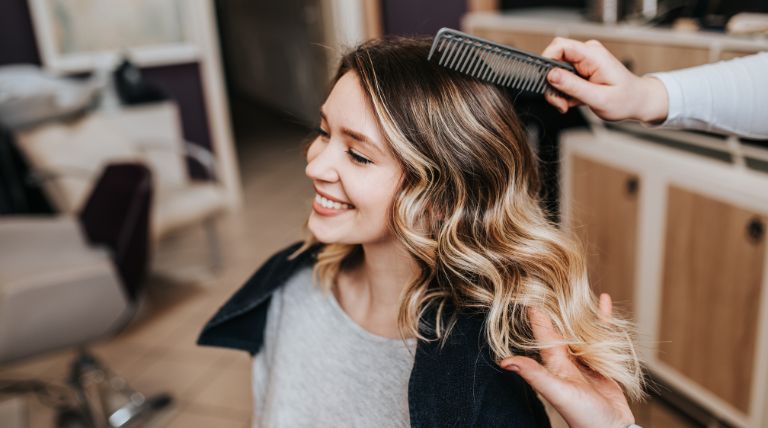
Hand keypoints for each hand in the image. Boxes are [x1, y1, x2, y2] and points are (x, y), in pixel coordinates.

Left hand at [499, 294, 634, 427]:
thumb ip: (533, 374)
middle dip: (554, 304)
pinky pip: (601, 333)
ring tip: (573, 286)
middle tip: (549, 278)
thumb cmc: (583, 415)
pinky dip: (602, 317)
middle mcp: (566, 357)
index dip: (535, 310)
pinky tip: (603, 301)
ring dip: (577, 309)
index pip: (542, 329)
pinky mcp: (602, 361)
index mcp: (553, 361)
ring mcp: (584, 359)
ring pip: (579, 327)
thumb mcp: (556, 391)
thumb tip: (503, 361)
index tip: (527, 287)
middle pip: (559, 324)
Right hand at [541, 37, 667, 123]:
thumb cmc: (625, 100)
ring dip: (557, 91)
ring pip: (556, 72)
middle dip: (551, 83)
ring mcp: (584, 61)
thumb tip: (551, 75)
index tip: (546, 81)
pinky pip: (562, 77)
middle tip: (560, 102)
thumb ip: (573, 86)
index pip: (560, 45)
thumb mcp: (598, 98)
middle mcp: (587, 54)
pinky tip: (573, 101)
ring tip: (567, 104)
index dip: (547, 60)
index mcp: (593, 56)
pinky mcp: (581, 69)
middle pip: (554, 60)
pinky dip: (563, 92)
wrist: (637, 101)